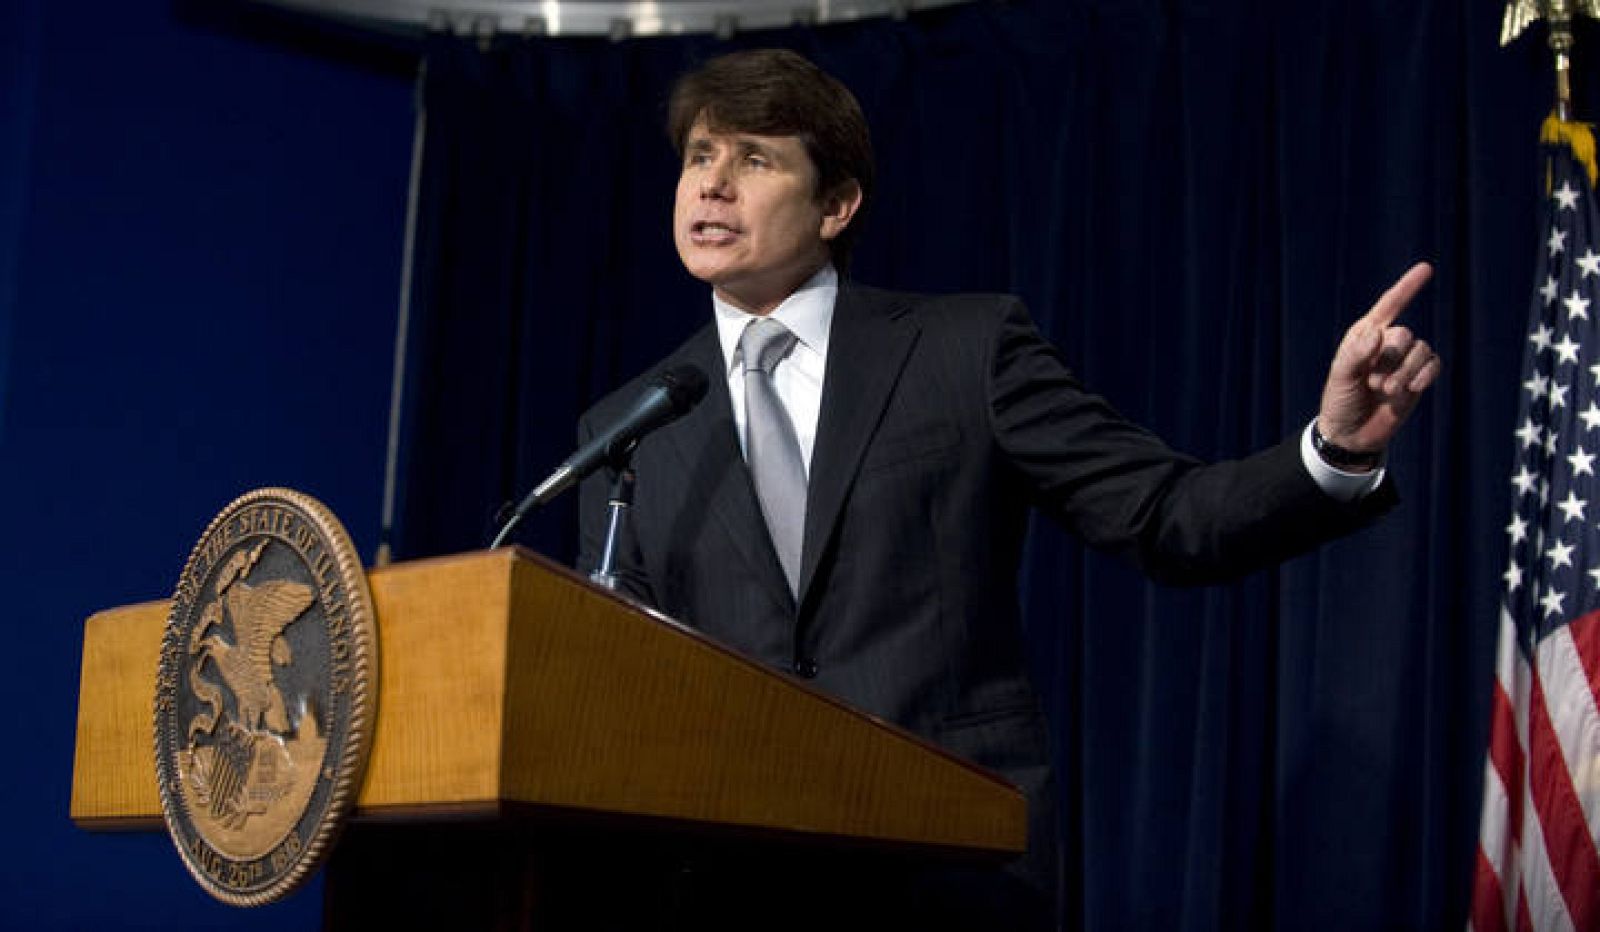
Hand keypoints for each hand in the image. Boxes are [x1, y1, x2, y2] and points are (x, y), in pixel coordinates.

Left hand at [1317, 262, 1440, 453]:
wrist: (1352, 434)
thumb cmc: (1340, 401)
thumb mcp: (1340, 377)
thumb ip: (1356, 354)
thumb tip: (1378, 333)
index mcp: (1364, 335)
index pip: (1389, 306)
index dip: (1407, 287)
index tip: (1427, 268)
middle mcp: (1386, 344)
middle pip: (1405, 335)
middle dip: (1391, 360)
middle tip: (1373, 383)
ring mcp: (1404, 361)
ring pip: (1421, 351)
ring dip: (1405, 373)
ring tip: (1386, 392)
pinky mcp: (1418, 378)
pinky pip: (1434, 364)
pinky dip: (1424, 376)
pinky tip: (1411, 390)